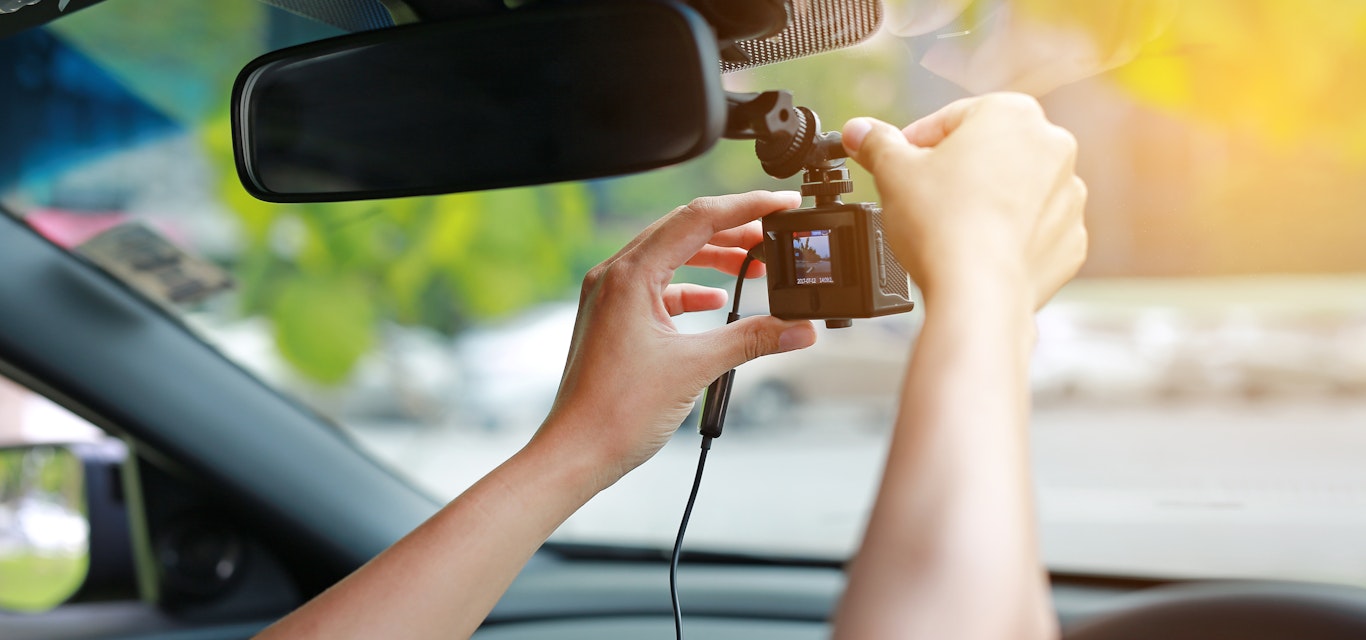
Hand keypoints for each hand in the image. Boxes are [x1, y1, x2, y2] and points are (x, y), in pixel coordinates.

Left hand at [538, 191, 817, 486]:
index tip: (782, 203)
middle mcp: (614, 276)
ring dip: (713, 258)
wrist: (576, 452)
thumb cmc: (616, 413)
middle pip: (683, 230)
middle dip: (733, 229)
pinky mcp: (612, 319)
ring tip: (753, 265)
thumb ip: (752, 340)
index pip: (697, 218)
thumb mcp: (695, 368)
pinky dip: (689, 289)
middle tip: (775, 233)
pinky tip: (715, 301)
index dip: (746, 206)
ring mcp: (609, 296)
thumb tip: (798, 328)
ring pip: (670, 257)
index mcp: (629, 274)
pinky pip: (657, 287)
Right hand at [841, 93, 1087, 309]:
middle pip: (989, 151)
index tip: (898, 164)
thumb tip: (859, 132)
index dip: (916, 143)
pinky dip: (1008, 236)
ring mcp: (1069, 196)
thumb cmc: (942, 225)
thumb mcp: (893, 172)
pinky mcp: (1070, 240)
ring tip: (949, 228)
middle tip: (922, 197)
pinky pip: (1033, 229)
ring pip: (1014, 190)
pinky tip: (976, 250)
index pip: (951, 119)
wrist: (977, 294)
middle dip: (955, 171)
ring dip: (984, 202)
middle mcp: (1053, 146)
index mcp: (1012, 114)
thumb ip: (877, 144)